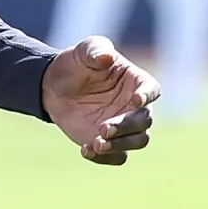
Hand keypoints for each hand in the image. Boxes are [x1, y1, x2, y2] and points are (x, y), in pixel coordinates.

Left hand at [42, 37, 160, 165]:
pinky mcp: (111, 142)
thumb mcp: (84, 51)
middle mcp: (135, 106)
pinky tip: (86, 150)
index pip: (152, 89)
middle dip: (127, 126)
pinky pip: (118, 156)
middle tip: (103, 128)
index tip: (137, 99)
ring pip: (137, 141)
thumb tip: (107, 57)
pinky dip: (106, 158)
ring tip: (96, 144)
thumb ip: (96, 50)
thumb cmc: (76, 64)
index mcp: (135, 81)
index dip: (148, 95)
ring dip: (120, 144)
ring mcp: (125, 126)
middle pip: (145, 120)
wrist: (55, 87)